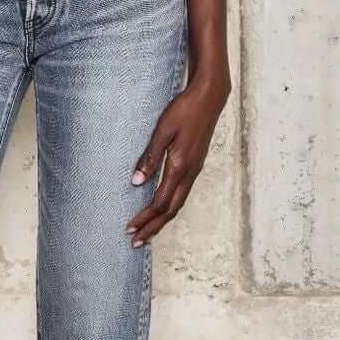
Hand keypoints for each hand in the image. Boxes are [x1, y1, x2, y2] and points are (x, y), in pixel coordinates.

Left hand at [126, 78, 228, 246]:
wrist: (209, 98)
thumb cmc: (184, 111)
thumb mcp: (163, 131)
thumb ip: (150, 157)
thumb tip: (136, 182)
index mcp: (180, 166)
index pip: (160, 202)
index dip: (145, 217)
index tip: (130, 228)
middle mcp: (189, 173)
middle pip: (171, 210)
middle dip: (153, 227)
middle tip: (136, 241)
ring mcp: (194, 169)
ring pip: (178, 203)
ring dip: (162, 219)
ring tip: (148, 230)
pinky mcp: (195, 164)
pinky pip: (182, 193)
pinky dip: (170, 207)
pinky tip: (162, 207)